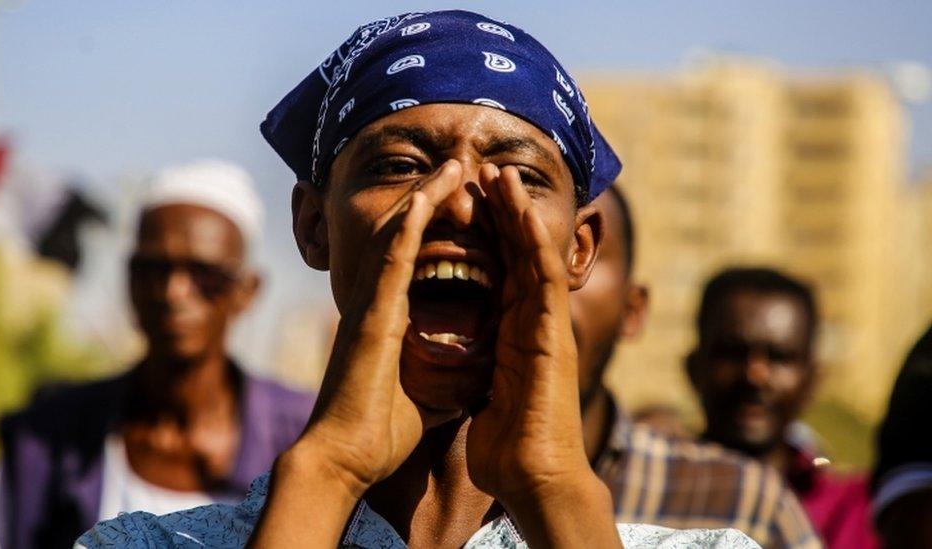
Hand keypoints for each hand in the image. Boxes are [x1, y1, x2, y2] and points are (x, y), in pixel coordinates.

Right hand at [294, 160, 465, 497]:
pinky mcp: (373, 314)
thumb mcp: (427, 394)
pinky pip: (393, 257)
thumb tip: (470, 377)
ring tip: (452, 167)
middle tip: (459, 169)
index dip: (435, 228)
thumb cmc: (379, 432)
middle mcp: (376, 302)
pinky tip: (429, 194)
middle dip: (431, 199)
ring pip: (398, 235)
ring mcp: (371, 304)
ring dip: (425, 197)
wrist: (344, 458)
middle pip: (403, 235)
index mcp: (388, 319)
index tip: (464, 205)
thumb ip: (443, 376)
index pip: (414, 260)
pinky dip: (411, 222)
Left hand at [467, 166, 618, 546]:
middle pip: (517, 253)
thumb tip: (460, 364)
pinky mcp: (553, 336)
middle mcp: (532, 321)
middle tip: (483, 171)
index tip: (466, 201)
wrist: (531, 476)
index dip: (486, 233)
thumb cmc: (508, 444)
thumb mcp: (485, 392)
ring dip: (518, 212)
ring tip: (499, 174)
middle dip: (501, 211)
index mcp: (513, 331)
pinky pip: (545, 279)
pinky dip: (535, 242)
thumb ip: (480, 368)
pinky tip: (521, 212)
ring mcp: (546, 326)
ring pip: (535, 254)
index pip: (500, 269)